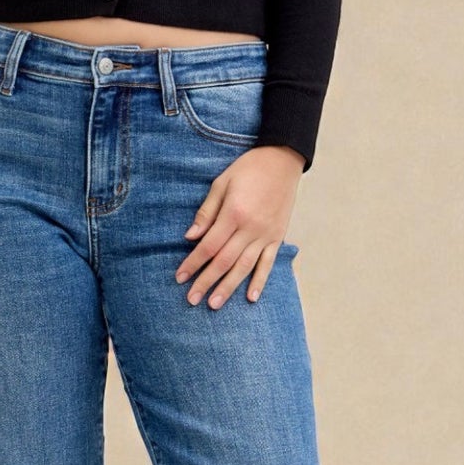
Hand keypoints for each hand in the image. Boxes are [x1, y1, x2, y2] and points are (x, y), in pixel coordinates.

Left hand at [176, 144, 303, 307]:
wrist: (283, 160)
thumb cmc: (248, 169)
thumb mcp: (222, 183)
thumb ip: (206, 212)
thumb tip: (190, 236)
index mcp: (234, 213)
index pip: (209, 246)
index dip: (193, 263)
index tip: (180, 277)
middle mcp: (251, 228)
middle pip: (224, 261)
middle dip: (206, 281)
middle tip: (192, 299)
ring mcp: (266, 234)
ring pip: (244, 267)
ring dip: (228, 287)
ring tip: (214, 304)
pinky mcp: (277, 236)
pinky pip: (268, 263)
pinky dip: (260, 281)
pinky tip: (250, 297)